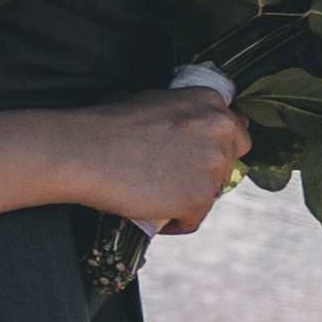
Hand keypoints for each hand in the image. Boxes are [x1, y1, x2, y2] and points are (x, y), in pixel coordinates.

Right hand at [69, 83, 252, 236]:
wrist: (87, 150)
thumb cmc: (108, 123)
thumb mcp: (152, 99)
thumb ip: (180, 113)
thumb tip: (180, 130)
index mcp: (209, 102)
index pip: (233, 130)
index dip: (214, 146)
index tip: (196, 157)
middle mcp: (220, 131)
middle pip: (229, 163)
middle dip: (208, 173)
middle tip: (177, 179)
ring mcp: (212, 167)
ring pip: (213, 193)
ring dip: (192, 198)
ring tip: (160, 199)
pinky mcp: (199, 199)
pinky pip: (194, 219)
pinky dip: (177, 222)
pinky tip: (157, 216)